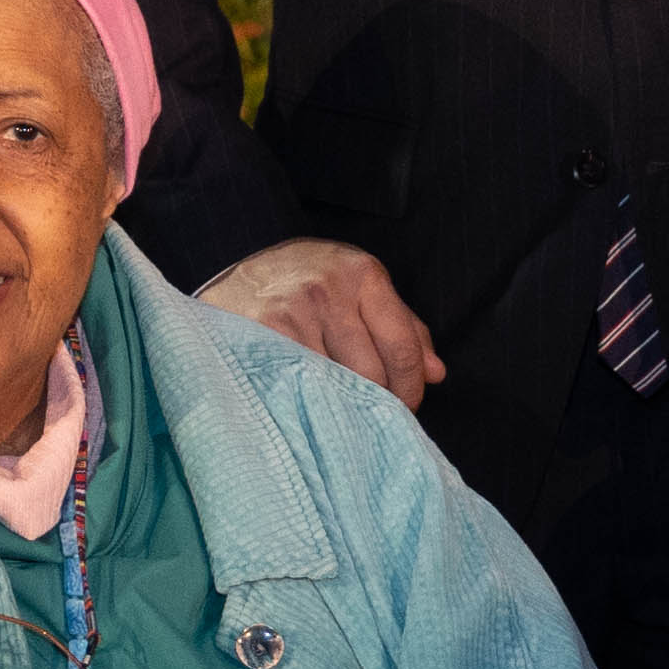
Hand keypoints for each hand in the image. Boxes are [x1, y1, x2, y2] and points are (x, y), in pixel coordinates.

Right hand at [194, 239, 442, 410]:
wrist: (232, 254)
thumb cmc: (306, 277)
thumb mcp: (359, 284)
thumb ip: (402, 325)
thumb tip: (436, 374)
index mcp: (363, 275)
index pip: (403, 348)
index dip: (411, 388)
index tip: (407, 405)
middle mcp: (329, 291)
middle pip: (372, 374)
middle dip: (380, 402)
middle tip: (373, 414)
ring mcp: (293, 313)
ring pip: (336, 385)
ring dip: (345, 406)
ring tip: (340, 407)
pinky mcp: (264, 335)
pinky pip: (301, 384)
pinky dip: (311, 399)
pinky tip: (309, 399)